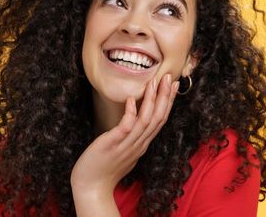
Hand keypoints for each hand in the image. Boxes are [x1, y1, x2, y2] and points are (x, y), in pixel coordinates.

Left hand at [70, 74, 178, 194]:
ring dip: (151, 100)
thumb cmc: (104, 168)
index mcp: (142, 144)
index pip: (160, 120)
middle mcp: (138, 144)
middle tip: (170, 78)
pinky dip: (130, 112)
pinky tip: (131, 99)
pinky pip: (126, 127)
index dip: (168, 102)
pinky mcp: (113, 145)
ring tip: (154, 82)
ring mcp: (127, 145)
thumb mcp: (123, 150)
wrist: (92, 187)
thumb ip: (131, 136)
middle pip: (158, 118)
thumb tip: (133, 120)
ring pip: (146, 120)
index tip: (174, 85)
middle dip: (165, 96)